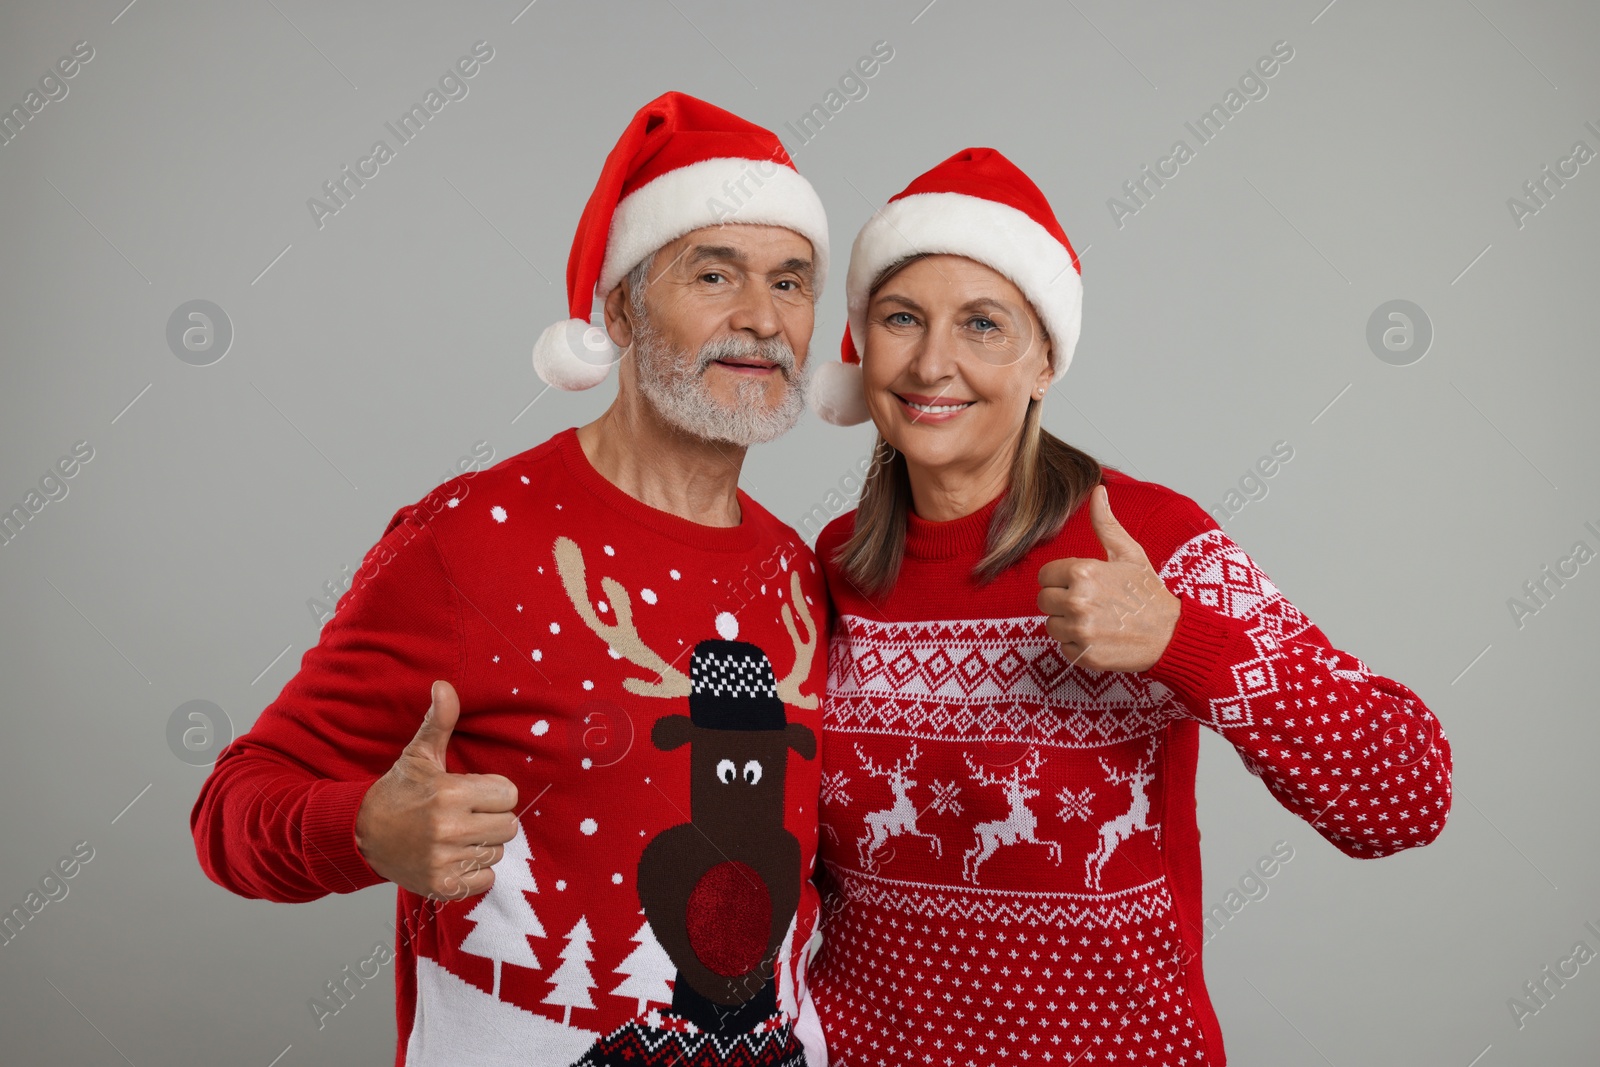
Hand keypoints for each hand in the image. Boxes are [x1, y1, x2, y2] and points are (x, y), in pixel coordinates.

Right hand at [354, 680, 519, 899]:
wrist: (362, 835)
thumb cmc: (398, 792)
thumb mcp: (419, 755)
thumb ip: (439, 722)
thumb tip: (444, 686)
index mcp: (449, 793)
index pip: (509, 795)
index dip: (493, 792)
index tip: (473, 793)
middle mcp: (448, 829)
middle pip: (509, 826)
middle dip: (492, 818)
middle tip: (466, 815)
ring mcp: (444, 860)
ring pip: (497, 852)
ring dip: (483, 845)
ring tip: (457, 836)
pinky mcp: (441, 885)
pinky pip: (486, 879)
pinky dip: (474, 872)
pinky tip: (453, 857)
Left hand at [1036, 484, 1181, 672]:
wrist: (1172, 634)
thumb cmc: (1149, 593)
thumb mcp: (1129, 554)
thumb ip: (1106, 524)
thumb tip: (1098, 491)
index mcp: (1084, 571)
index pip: (1044, 576)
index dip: (1061, 579)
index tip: (1081, 584)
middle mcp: (1078, 600)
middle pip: (1043, 601)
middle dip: (1062, 601)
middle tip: (1090, 603)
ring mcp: (1081, 629)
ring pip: (1051, 625)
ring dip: (1068, 624)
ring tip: (1096, 620)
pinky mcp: (1084, 654)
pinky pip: (1063, 647)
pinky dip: (1077, 645)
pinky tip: (1099, 637)